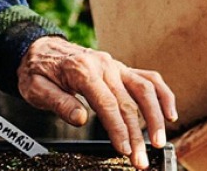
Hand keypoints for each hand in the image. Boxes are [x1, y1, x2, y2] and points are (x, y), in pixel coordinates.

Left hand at [17, 36, 177, 169]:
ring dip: (156, 118)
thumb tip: (81, 118)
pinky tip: (171, 114)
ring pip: (145, 90)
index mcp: (82, 70)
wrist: (38, 47)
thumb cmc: (37, 70)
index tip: (124, 150)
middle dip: (137, 135)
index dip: (118, 129)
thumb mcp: (36, 88)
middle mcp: (104, 65)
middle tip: (140, 160)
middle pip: (128, 103)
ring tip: (160, 142)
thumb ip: (58, 102)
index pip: (107, 104)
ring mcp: (115, 66)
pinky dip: (163, 95)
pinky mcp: (120, 69)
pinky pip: (148, 79)